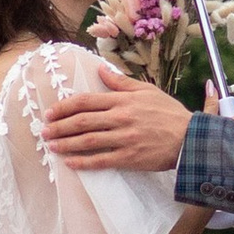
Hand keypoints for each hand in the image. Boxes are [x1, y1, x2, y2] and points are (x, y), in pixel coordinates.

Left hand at [41, 71, 195, 170]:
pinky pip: (101, 160)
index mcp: (123, 100)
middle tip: (44, 131)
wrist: (189, 139)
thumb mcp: (147, 91)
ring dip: (65, 143)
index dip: (65, 107)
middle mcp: (120, 118)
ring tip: (51, 145)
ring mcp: (124, 139)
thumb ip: (121, 82)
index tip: (50, 112)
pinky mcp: (129, 158)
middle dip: (59, 126)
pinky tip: (70, 163)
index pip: (86, 101)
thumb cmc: (169, 113)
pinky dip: (83, 162)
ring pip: (87, 141)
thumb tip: (100, 70)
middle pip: (82, 121)